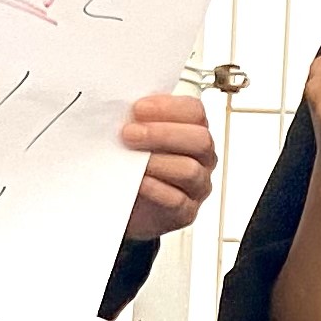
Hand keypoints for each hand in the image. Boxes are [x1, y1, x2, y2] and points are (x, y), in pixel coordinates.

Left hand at [118, 91, 217, 242]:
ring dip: (157, 162)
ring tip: (129, 159)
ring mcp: (197, 187)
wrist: (122, 204)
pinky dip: (155, 189)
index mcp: (192, 131)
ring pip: (190, 170)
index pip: (195, 112)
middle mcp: (202, 158)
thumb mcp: (134, 137)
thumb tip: (119, 108)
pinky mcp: (185, 212)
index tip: (137, 109)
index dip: (168, 107)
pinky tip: (137, 182)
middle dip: (162, 134)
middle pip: (200, 140)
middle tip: (129, 134)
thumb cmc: (131, 165)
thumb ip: (136, 121)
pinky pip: (177, 200)